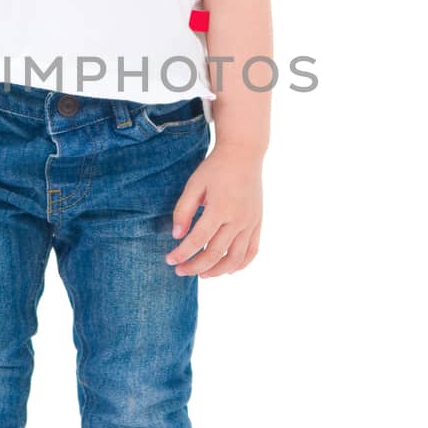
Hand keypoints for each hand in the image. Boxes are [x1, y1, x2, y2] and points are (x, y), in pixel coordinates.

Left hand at [165, 146, 262, 276]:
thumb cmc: (215, 168)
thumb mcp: (194, 185)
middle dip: (195, 266)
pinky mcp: (258, 223)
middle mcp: (238, 219)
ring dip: (217, 271)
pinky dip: (240, 264)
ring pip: (235, 259)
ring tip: (202, 274)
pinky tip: (228, 269)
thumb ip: (183, 211)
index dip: (181, 254)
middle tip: (180, 271)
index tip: (169, 260)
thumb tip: (176, 236)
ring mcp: (250, 223)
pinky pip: (252, 251)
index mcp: (220, 209)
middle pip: (215, 254)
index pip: (197, 241)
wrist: (244, 154)